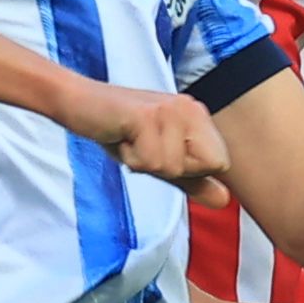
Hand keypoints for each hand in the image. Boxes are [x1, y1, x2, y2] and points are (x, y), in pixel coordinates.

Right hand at [99, 88, 234, 199]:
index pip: (220, 164)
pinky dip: (131, 158)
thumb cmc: (117, 130)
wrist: (78, 102)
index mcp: (198, 116)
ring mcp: (171, 110)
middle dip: (170, 169)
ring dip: (144, 163)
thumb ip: (192, 180)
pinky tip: (121, 137)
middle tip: (144, 146)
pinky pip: (151, 162)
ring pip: (174, 168)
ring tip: (130, 140)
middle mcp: (191, 108)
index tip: (158, 151)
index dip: (188, 170)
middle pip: (204, 167)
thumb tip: (225, 200)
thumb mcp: (159, 160)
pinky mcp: (148, 116)